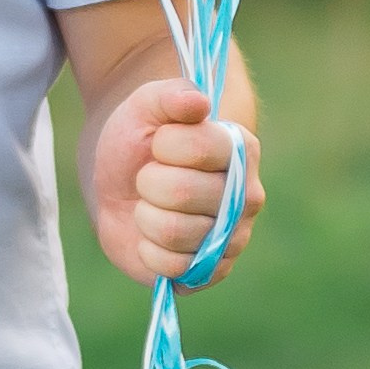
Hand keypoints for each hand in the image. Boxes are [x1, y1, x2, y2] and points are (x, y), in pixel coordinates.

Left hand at [89, 77, 263, 288]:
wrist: (122, 184)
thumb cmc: (141, 140)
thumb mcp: (147, 105)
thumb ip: (171, 96)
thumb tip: (198, 104)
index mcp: (240, 150)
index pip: (202, 147)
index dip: (164, 144)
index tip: (159, 142)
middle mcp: (247, 197)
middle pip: (182, 192)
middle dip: (147, 181)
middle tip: (150, 178)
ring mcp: (233, 238)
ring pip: (174, 231)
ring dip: (145, 216)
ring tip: (151, 207)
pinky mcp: (210, 272)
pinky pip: (173, 268)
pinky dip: (148, 251)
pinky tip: (152, 237)